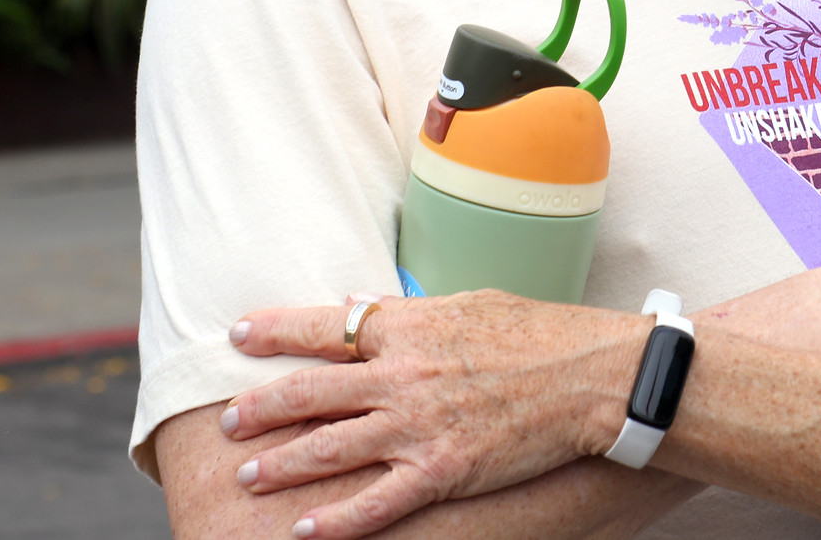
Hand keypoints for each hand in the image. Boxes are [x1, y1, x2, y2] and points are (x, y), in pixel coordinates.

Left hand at [223, 291, 643, 539]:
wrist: (594, 375)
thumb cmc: (543, 333)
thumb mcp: (474, 303)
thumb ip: (414, 311)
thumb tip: (366, 307)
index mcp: (410, 325)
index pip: (324, 324)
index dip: (274, 331)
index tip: (237, 336)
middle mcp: (402, 374)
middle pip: (310, 391)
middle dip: (259, 408)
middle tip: (226, 423)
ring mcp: (418, 425)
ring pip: (328, 447)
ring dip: (281, 463)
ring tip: (248, 475)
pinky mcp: (441, 469)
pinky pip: (375, 501)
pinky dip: (334, 520)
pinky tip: (304, 530)